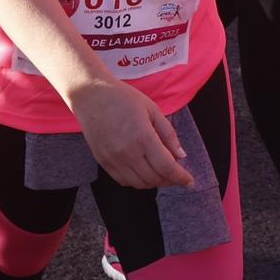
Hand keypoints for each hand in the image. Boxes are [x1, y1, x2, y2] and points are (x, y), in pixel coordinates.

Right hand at [68, 78, 193, 189]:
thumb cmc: (123, 98)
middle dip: (169, 180)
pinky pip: (123, 181)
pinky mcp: (103, 162)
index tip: (189, 181)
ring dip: (154, 182)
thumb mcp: (152, 109)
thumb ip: (168, 133)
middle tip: (177, 175)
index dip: (180, 177)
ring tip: (162, 174)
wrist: (91, 95)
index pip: (166, 167)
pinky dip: (137, 182)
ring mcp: (114, 160)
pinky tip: (144, 172)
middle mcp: (128, 152)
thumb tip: (181, 155)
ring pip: (139, 183)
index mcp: (143, 137)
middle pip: (154, 178)